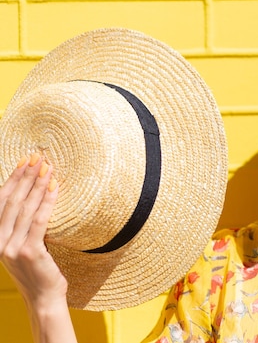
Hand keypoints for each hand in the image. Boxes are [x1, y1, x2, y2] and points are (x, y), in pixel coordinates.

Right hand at [0, 153, 67, 309]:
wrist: (44, 298)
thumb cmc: (38, 270)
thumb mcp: (24, 245)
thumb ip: (22, 226)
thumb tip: (34, 196)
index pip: (2, 201)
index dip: (13, 179)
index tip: (24, 160)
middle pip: (13, 201)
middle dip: (26, 176)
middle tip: (38, 157)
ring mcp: (11, 247)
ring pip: (26, 208)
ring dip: (38, 185)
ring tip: (48, 167)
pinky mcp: (28, 252)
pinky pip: (39, 221)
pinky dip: (47, 202)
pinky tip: (55, 188)